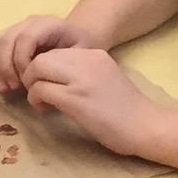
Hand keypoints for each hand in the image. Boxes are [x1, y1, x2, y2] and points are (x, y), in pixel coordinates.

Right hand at [0, 15, 104, 94]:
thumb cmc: (81, 49)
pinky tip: (1, 82)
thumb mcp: (83, 55)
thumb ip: (65, 65)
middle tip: (14, 88)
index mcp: (48, 24)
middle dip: (6, 68)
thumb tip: (43, 82)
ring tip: (5, 88)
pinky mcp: (8, 35)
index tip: (29, 82)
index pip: (26, 38)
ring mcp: (16, 27)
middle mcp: (29, 22)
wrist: (77, 38)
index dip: (22, 61)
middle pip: (6, 40)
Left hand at [21, 47, 160, 155]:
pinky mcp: (76, 98)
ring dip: (32, 85)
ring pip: (37, 68)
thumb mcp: (103, 78)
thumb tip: (51, 76)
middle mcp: (87, 60)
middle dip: (31, 74)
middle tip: (37, 92)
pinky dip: (36, 99)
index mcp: (94, 54)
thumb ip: (81, 72)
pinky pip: (40, 90)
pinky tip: (46, 109)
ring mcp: (81, 79)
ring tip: (40, 100)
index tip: (47, 83)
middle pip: (42, 57)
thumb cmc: (126, 109)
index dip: (43, 67)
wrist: (147, 126)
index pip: (55, 50)